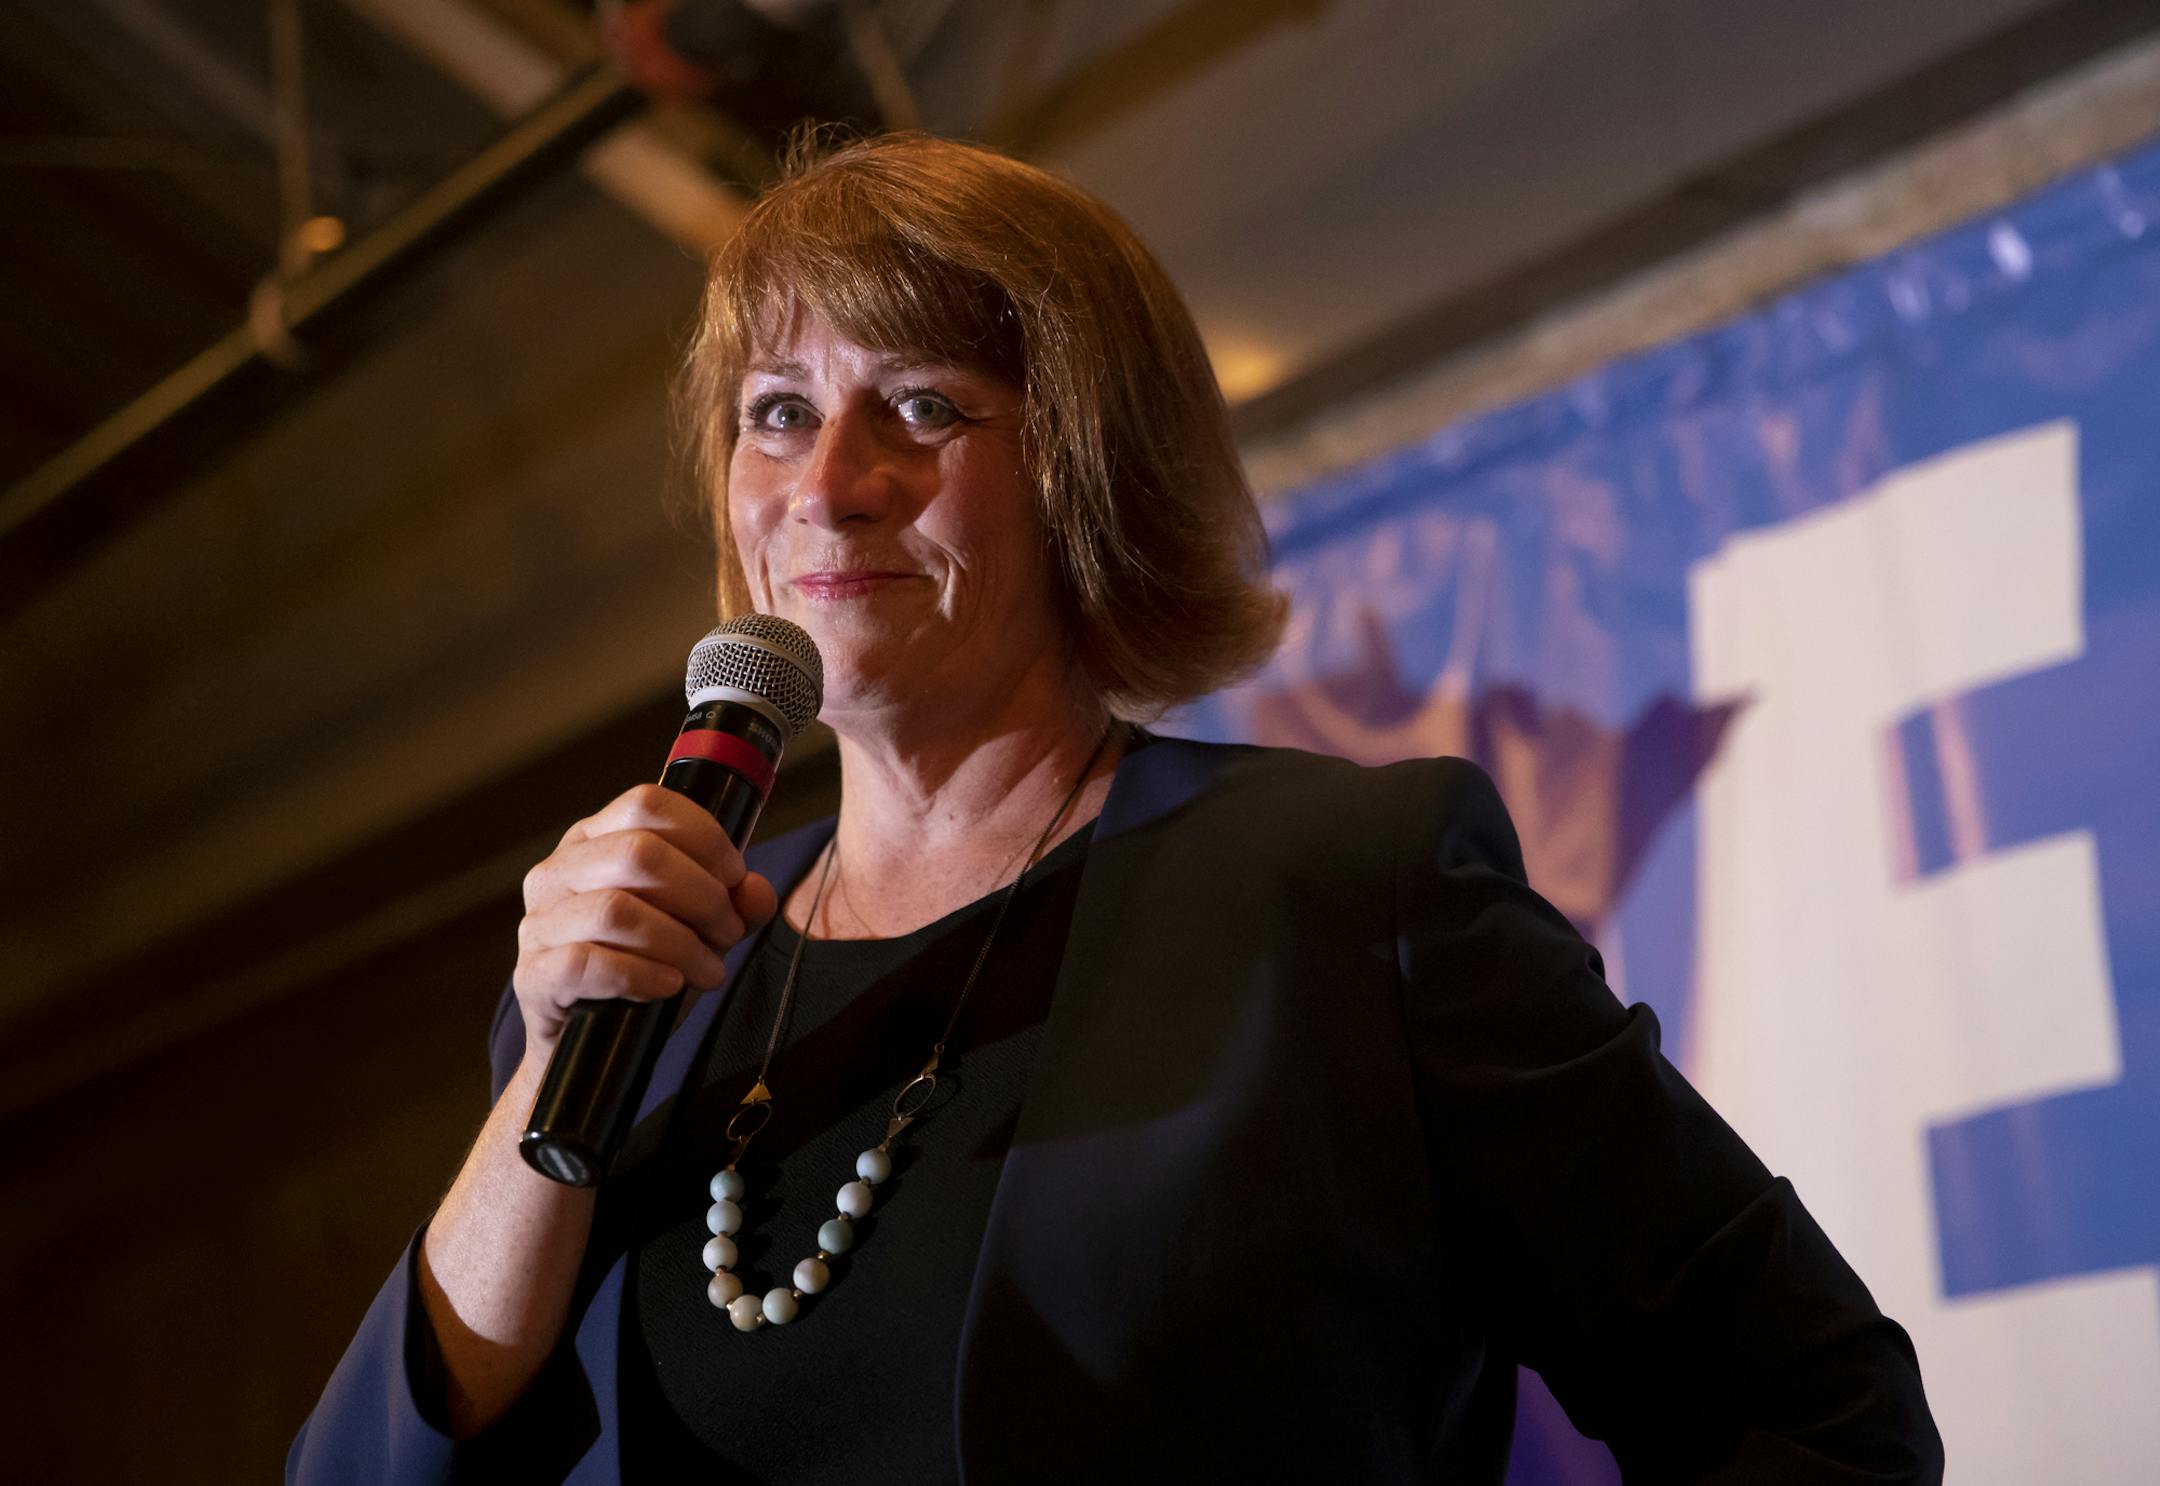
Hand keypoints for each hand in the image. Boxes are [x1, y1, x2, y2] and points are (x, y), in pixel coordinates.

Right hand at [512, 783, 777, 1058]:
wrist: (590, 1043)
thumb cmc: (644, 968)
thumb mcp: (697, 928)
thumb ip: (733, 904)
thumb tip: (756, 891)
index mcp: (594, 840)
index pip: (647, 804)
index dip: (704, 835)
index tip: (735, 876)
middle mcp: (558, 871)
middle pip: (639, 853)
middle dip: (702, 894)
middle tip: (729, 931)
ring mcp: (539, 923)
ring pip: (616, 910)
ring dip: (680, 942)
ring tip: (709, 969)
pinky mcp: (534, 975)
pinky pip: (586, 963)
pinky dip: (640, 975)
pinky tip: (669, 986)